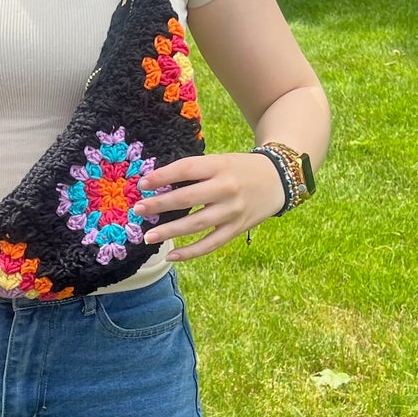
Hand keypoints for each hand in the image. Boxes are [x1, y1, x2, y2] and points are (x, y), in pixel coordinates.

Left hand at [134, 152, 283, 260]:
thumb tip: (157, 184)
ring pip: (197, 224)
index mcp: (220, 166)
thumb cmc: (239, 169)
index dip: (163, 176)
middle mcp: (227, 188)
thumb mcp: (220, 161)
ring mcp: (233, 211)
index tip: (143, 183)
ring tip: (149, 236)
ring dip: (170, 232)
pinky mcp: (237, 228)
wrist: (278, 179)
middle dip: (160, 205)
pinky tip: (171, 255)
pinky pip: (211, 244)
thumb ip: (194, 171)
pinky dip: (190, 252)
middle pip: (188, 198)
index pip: (186, 169)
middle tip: (138, 210)